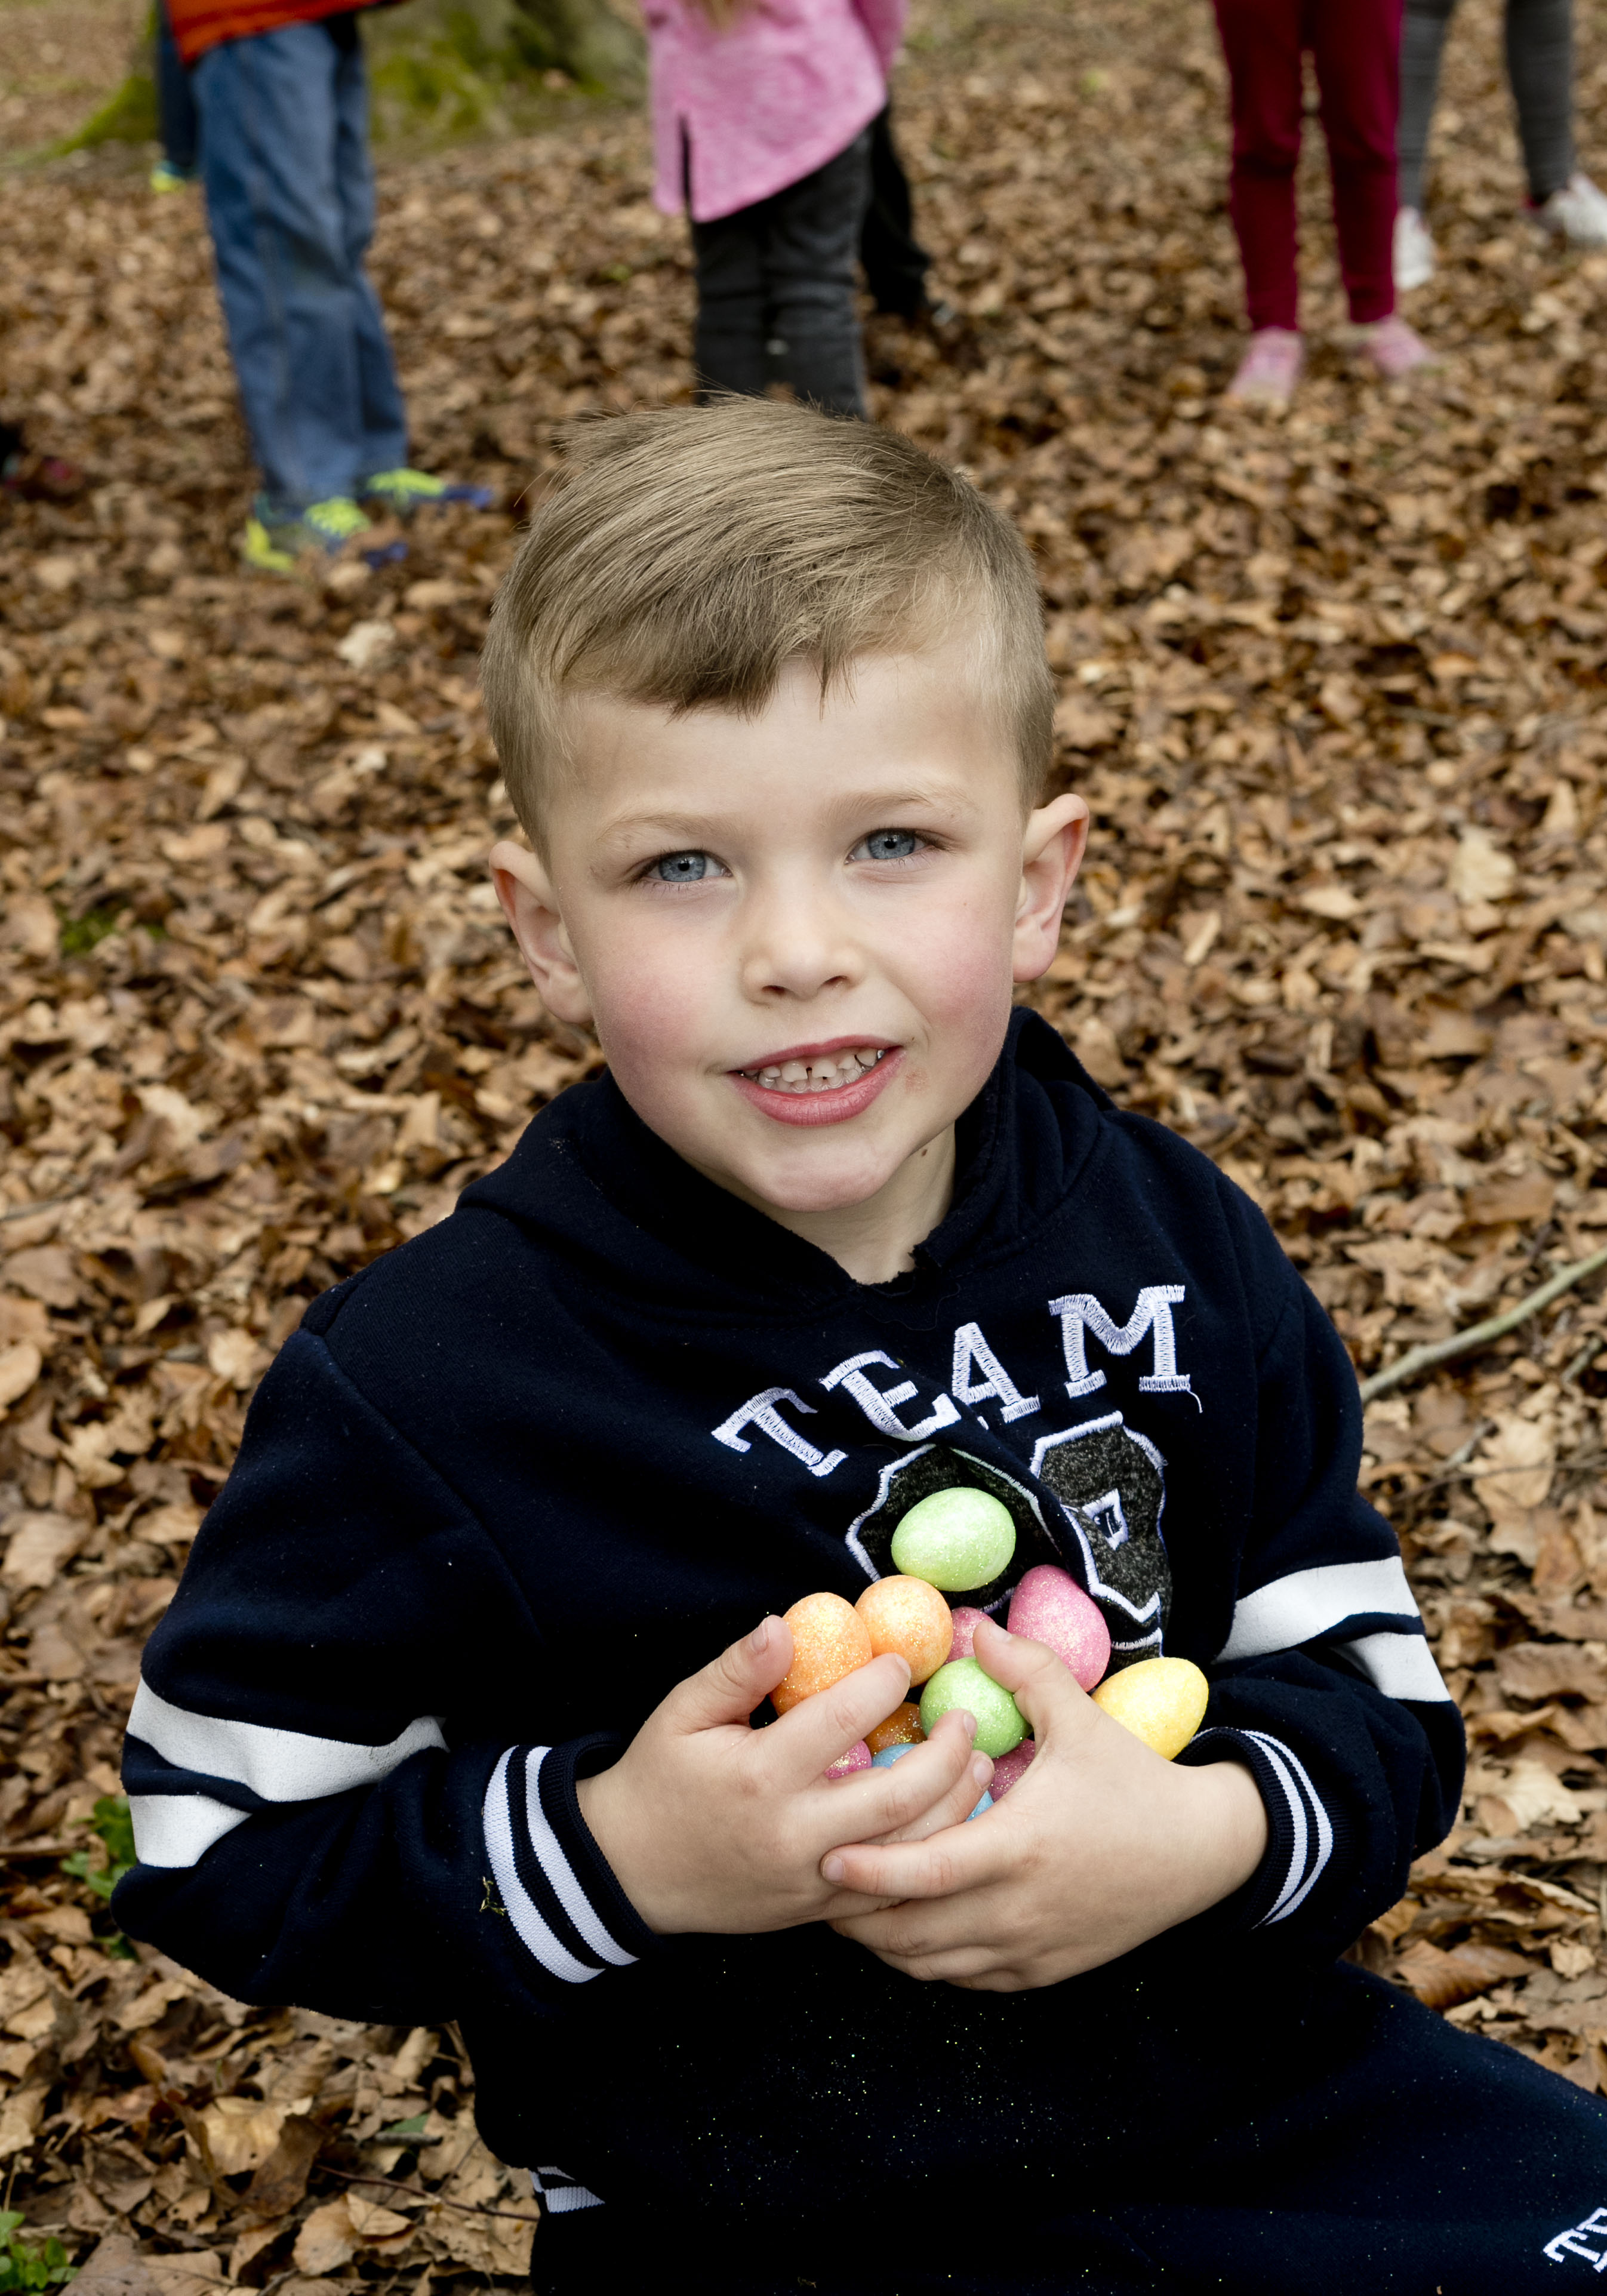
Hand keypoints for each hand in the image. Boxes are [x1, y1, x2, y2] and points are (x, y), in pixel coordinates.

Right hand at [575, 1616, 995, 1935]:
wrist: (632, 1872)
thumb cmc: (660, 1779)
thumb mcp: (682, 1713)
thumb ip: (737, 1670)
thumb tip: (786, 1623)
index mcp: (760, 1776)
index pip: (841, 1720)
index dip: (882, 1683)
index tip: (903, 1661)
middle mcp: (795, 1833)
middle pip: (898, 1794)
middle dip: (946, 1752)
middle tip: (965, 1717)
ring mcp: (813, 1879)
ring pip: (909, 1850)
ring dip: (955, 1805)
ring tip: (978, 1763)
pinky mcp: (821, 1911)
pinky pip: (894, 1891)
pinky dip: (932, 1857)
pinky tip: (952, 1823)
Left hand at [823, 1618, 1268, 1991]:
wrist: (1202, 1851)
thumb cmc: (1134, 1781)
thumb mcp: (1081, 1717)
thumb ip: (1025, 1668)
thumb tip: (973, 1627)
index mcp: (1021, 1847)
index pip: (926, 1873)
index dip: (871, 1871)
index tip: (827, 1857)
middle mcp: (1020, 1909)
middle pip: (912, 1933)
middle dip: (857, 1916)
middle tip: (818, 1880)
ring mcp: (1031, 1948)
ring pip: (932, 1965)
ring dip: (887, 1940)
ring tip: (852, 1905)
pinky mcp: (1043, 1971)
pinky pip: (966, 1978)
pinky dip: (929, 1958)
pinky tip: (911, 1925)